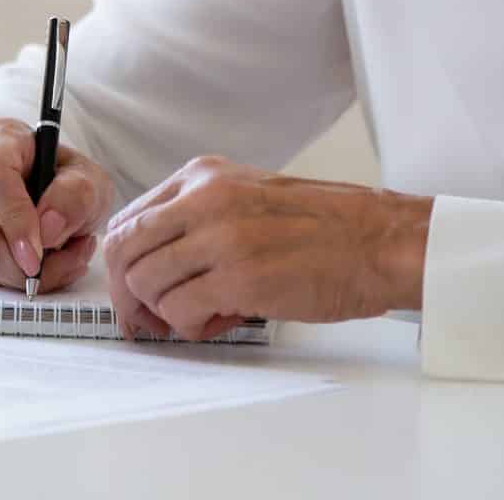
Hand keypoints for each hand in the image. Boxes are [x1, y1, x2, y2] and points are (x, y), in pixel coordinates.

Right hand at [0, 117, 116, 292]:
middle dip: (25, 267)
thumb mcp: (89, 178)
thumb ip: (77, 196)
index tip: (38, 255)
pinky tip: (31, 261)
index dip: (14, 221)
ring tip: (58, 257)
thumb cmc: (61, 176)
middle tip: (67, 263)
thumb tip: (48, 230)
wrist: (41, 181)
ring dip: (21, 274)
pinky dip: (6, 278)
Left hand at [102, 155, 431, 341]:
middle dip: (132, 296)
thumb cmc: (324, 228)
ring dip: (168, 313)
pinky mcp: (238, 277)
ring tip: (207, 314)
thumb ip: (198, 219)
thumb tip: (153, 266)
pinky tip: (224, 320)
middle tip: (156, 319)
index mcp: (203, 177)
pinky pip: (179, 311)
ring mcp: (219, 236)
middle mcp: (203, 199)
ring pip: (146, 285)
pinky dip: (192, 326)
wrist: (379, 241)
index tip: (139, 293)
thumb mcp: (248, 198)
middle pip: (124, 253)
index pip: (128, 221)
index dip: (125, 266)